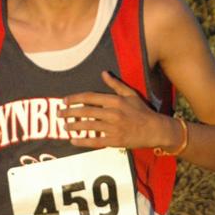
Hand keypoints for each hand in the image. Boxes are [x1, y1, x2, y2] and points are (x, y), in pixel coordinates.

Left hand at [60, 71, 178, 149]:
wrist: (155, 129)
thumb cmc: (142, 111)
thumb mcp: (130, 94)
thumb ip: (115, 84)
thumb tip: (103, 73)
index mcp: (116, 101)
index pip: (90, 97)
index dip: (75, 99)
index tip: (64, 100)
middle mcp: (113, 113)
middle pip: (86, 112)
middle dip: (70, 112)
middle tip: (59, 114)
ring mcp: (114, 128)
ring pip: (89, 127)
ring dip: (74, 126)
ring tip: (65, 127)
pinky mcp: (116, 141)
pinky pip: (96, 141)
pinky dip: (83, 141)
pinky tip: (73, 141)